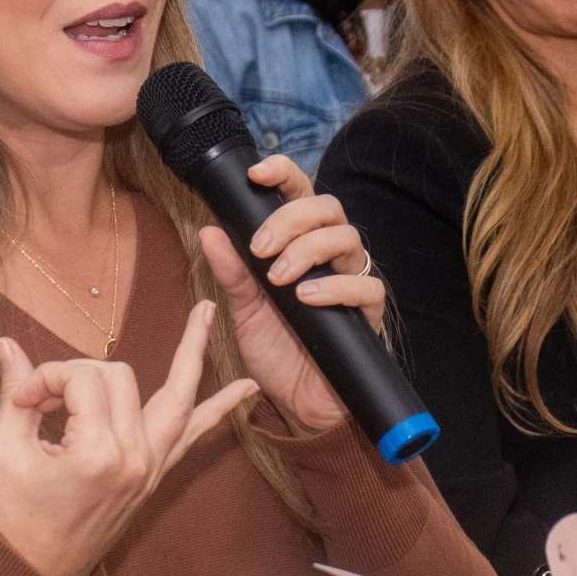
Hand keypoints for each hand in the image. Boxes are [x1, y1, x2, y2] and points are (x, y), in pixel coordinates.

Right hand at [0, 302, 255, 575]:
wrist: (40, 572)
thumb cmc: (17, 517)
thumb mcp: (4, 453)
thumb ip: (12, 393)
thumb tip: (5, 343)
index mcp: (98, 454)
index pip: (80, 379)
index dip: (44, 378)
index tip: (19, 400)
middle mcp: (135, 458)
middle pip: (119, 375)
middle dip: (79, 373)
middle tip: (42, 399)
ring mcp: (151, 466)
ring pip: (177, 395)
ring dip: (192, 354)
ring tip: (206, 312)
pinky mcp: (155, 474)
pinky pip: (194, 435)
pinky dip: (219, 410)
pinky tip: (247, 389)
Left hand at [197, 154, 384, 434]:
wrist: (295, 402)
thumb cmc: (275, 350)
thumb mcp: (244, 309)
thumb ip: (231, 271)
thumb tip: (208, 231)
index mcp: (300, 244)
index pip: (301, 194)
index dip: (285, 173)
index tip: (257, 174)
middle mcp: (329, 256)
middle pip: (328, 208)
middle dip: (292, 218)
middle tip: (262, 247)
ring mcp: (351, 281)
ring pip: (348, 239)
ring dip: (309, 250)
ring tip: (279, 278)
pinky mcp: (368, 313)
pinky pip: (366, 287)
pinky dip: (335, 289)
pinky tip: (307, 298)